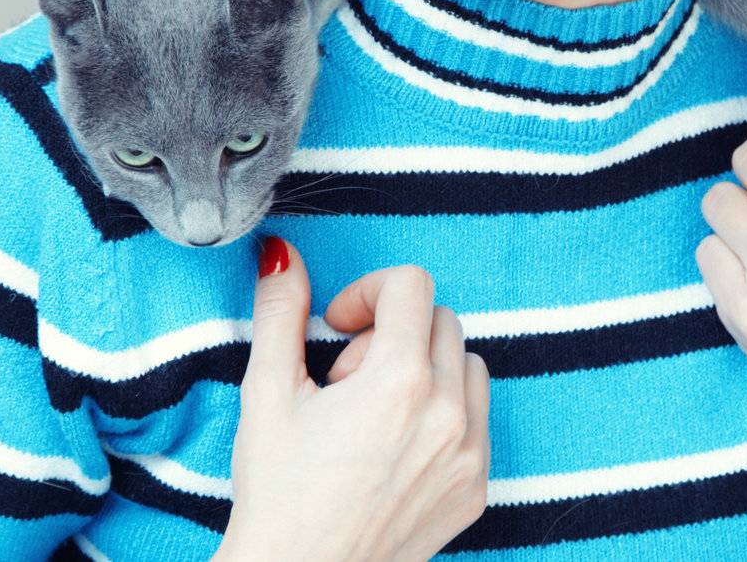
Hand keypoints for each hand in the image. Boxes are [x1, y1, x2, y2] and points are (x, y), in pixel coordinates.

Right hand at [214, 240, 490, 561]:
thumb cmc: (278, 494)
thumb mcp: (268, 393)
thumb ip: (281, 311)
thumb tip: (282, 253)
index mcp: (400, 381)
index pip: (412, 284)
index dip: (368, 292)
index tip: (338, 326)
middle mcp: (448, 413)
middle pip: (440, 320)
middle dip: (392, 333)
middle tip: (346, 380)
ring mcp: (470, 454)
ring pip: (468, 364)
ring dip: (426, 369)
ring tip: (373, 414)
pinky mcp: (478, 488)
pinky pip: (479, 418)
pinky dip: (445, 414)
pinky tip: (394, 448)